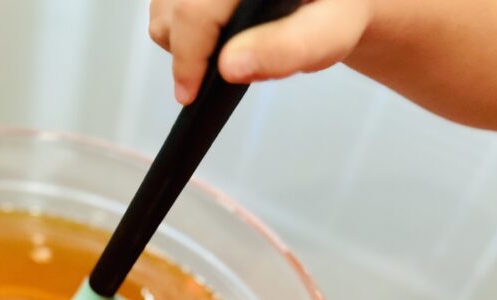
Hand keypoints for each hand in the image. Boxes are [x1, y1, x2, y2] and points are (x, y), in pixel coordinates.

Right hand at [149, 0, 373, 104]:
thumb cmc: (334, 8)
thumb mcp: (330, 33)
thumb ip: (286, 49)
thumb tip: (229, 67)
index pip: (193, 9)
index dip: (188, 57)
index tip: (190, 93)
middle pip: (171, 8)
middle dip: (187, 50)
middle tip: (221, 67)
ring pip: (162, 7)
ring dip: (182, 38)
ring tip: (225, 42)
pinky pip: (165, 3)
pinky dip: (181, 24)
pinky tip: (215, 27)